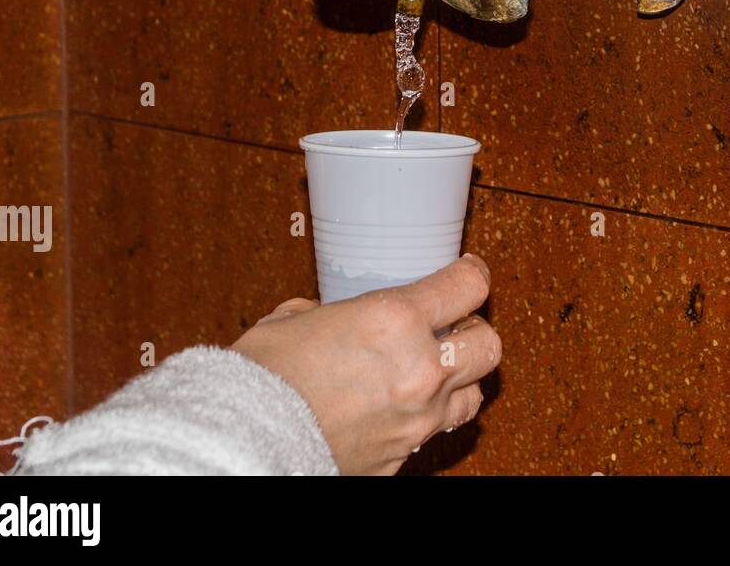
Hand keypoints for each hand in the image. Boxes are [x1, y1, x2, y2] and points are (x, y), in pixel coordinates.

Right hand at [232, 254, 500, 474]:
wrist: (240, 444)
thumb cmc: (259, 380)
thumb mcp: (294, 320)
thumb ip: (329, 313)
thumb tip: (329, 317)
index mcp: (395, 320)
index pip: (468, 285)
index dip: (472, 274)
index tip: (467, 272)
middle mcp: (419, 369)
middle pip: (489, 343)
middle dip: (473, 331)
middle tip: (451, 325)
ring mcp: (417, 419)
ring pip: (474, 394)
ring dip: (459, 378)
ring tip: (433, 371)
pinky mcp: (403, 456)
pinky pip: (434, 432)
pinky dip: (425, 417)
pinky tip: (400, 408)